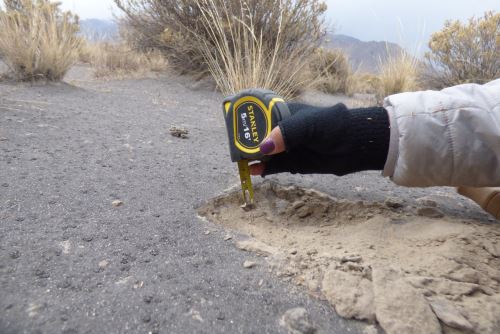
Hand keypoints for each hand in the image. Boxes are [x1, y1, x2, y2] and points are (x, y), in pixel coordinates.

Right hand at [249, 103, 389, 176]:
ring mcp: (288, 148)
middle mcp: (283, 131)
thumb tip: (263, 148)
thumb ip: (285, 134)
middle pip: (258, 136)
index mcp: (285, 113)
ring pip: (264, 153)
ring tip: (240, 161)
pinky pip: (274, 167)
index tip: (234, 126)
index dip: (247, 120)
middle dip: (246, 141)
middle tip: (235, 149)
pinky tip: (253, 171)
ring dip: (252, 157)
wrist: (356, 145)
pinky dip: (263, 169)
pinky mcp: (293, 163)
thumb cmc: (333, 126)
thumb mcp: (308, 125)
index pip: (260, 115)